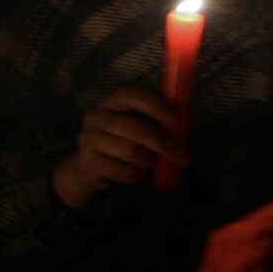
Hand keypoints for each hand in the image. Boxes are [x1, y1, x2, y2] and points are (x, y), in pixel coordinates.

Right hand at [52, 86, 189, 209]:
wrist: (85, 170)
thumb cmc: (117, 144)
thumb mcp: (132, 128)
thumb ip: (154, 122)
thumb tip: (188, 121)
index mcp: (110, 104)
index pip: (130, 95)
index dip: (155, 104)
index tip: (178, 117)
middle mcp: (96, 118)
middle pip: (134, 127)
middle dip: (163, 143)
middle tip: (184, 157)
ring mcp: (89, 140)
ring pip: (130, 151)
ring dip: (148, 161)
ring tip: (151, 165)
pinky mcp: (89, 162)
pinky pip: (123, 171)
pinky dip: (137, 176)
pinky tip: (138, 176)